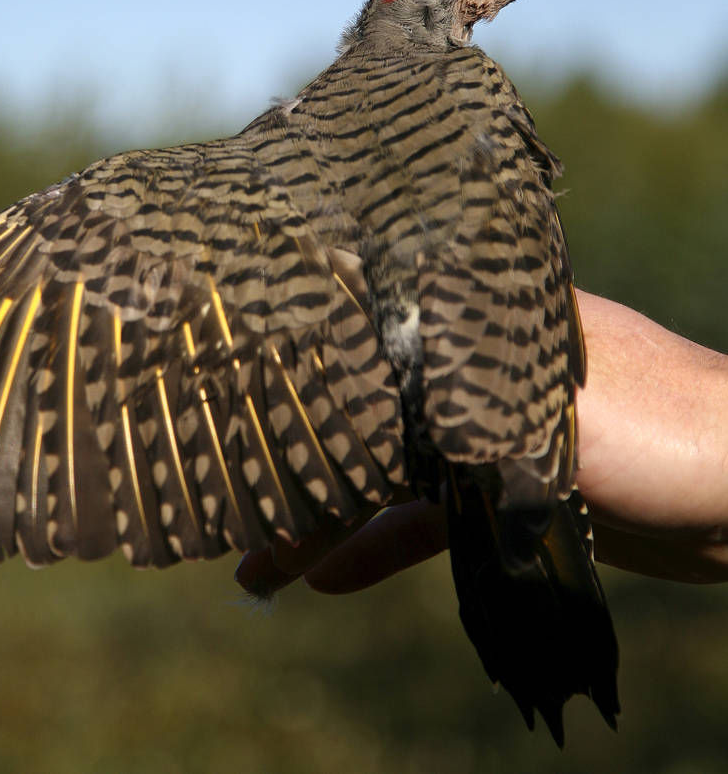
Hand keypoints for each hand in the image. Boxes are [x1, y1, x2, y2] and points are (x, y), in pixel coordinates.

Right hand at [237, 290, 727, 595]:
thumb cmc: (666, 430)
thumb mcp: (551, 413)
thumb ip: (464, 404)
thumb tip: (370, 395)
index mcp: (482, 327)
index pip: (375, 342)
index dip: (311, 376)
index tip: (244, 403)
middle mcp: (474, 373)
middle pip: (371, 416)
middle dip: (309, 461)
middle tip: (237, 505)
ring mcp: (487, 432)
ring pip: (392, 473)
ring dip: (334, 517)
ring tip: (264, 562)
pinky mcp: (507, 490)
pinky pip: (430, 516)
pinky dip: (385, 543)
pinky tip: (331, 576)